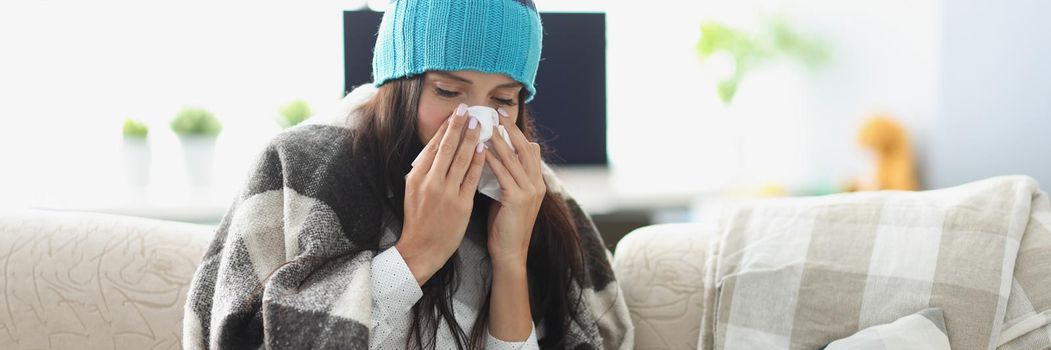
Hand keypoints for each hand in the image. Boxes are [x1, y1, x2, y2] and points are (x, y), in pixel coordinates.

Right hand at [398, 104, 486, 284]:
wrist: (421, 249)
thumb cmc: (418, 220)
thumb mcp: (412, 191)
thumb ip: (423, 170)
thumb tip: (434, 149)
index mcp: (417, 177)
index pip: (432, 146)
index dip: (445, 128)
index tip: (454, 113)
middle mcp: (430, 182)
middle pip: (446, 148)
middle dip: (458, 126)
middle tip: (468, 109)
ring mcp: (446, 193)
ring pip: (461, 159)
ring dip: (471, 138)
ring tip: (479, 123)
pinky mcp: (461, 204)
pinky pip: (472, 178)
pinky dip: (478, 161)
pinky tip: (485, 148)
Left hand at [484, 115, 545, 267]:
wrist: (510, 253)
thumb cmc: (504, 226)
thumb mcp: (507, 197)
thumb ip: (505, 178)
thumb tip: (490, 158)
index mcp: (536, 182)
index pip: (530, 150)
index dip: (517, 133)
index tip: (503, 118)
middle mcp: (537, 184)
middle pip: (525, 148)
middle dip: (510, 129)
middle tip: (497, 113)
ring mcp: (530, 191)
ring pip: (514, 158)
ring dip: (499, 140)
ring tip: (486, 125)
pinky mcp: (518, 199)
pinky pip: (504, 174)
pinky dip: (493, 160)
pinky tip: (481, 149)